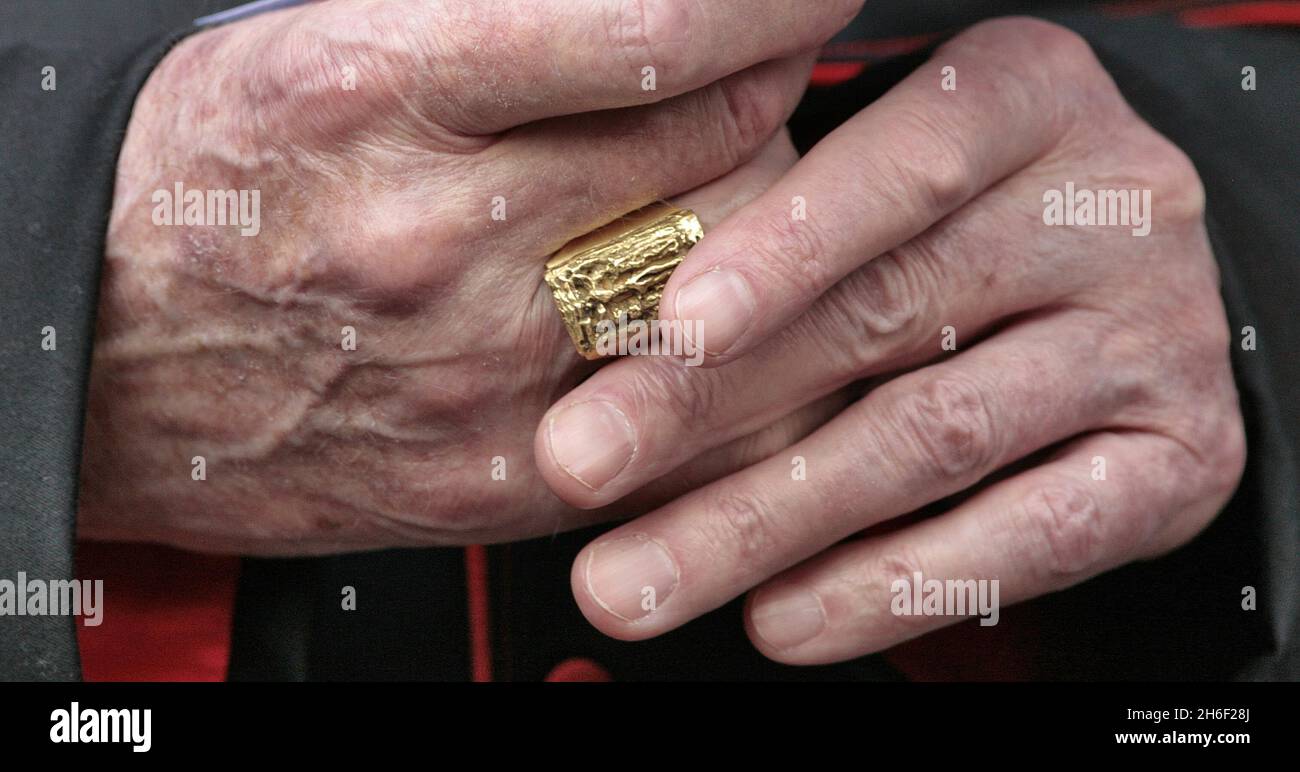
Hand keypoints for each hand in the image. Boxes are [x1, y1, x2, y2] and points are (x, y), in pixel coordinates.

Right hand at [78, 0, 865, 554]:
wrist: (104, 365)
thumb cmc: (207, 188)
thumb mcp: (322, 47)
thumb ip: (504, 25)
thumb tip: (660, 16)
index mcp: (379, 91)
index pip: (657, 24)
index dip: (770, 1)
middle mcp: (436, 236)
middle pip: (720, 148)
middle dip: (771, 101)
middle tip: (756, 90)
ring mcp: (476, 373)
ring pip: (728, 287)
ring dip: (766, 230)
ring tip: (732, 203)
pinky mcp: (498, 475)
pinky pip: (689, 414)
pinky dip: (733, 356)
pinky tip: (715, 319)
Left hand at [537, 18, 1245, 661]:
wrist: (1118, 283)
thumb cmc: (950, 220)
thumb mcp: (873, 184)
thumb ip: (773, 231)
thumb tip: (604, 346)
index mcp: (1028, 97)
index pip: (905, 164)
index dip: (783, 246)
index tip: (668, 322)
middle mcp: (1109, 208)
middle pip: (894, 313)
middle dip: (714, 405)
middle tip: (580, 466)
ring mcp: (1157, 339)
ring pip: (937, 438)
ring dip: (768, 519)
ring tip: (635, 579)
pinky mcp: (1179, 460)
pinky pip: (1031, 541)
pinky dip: (892, 587)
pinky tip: (780, 618)